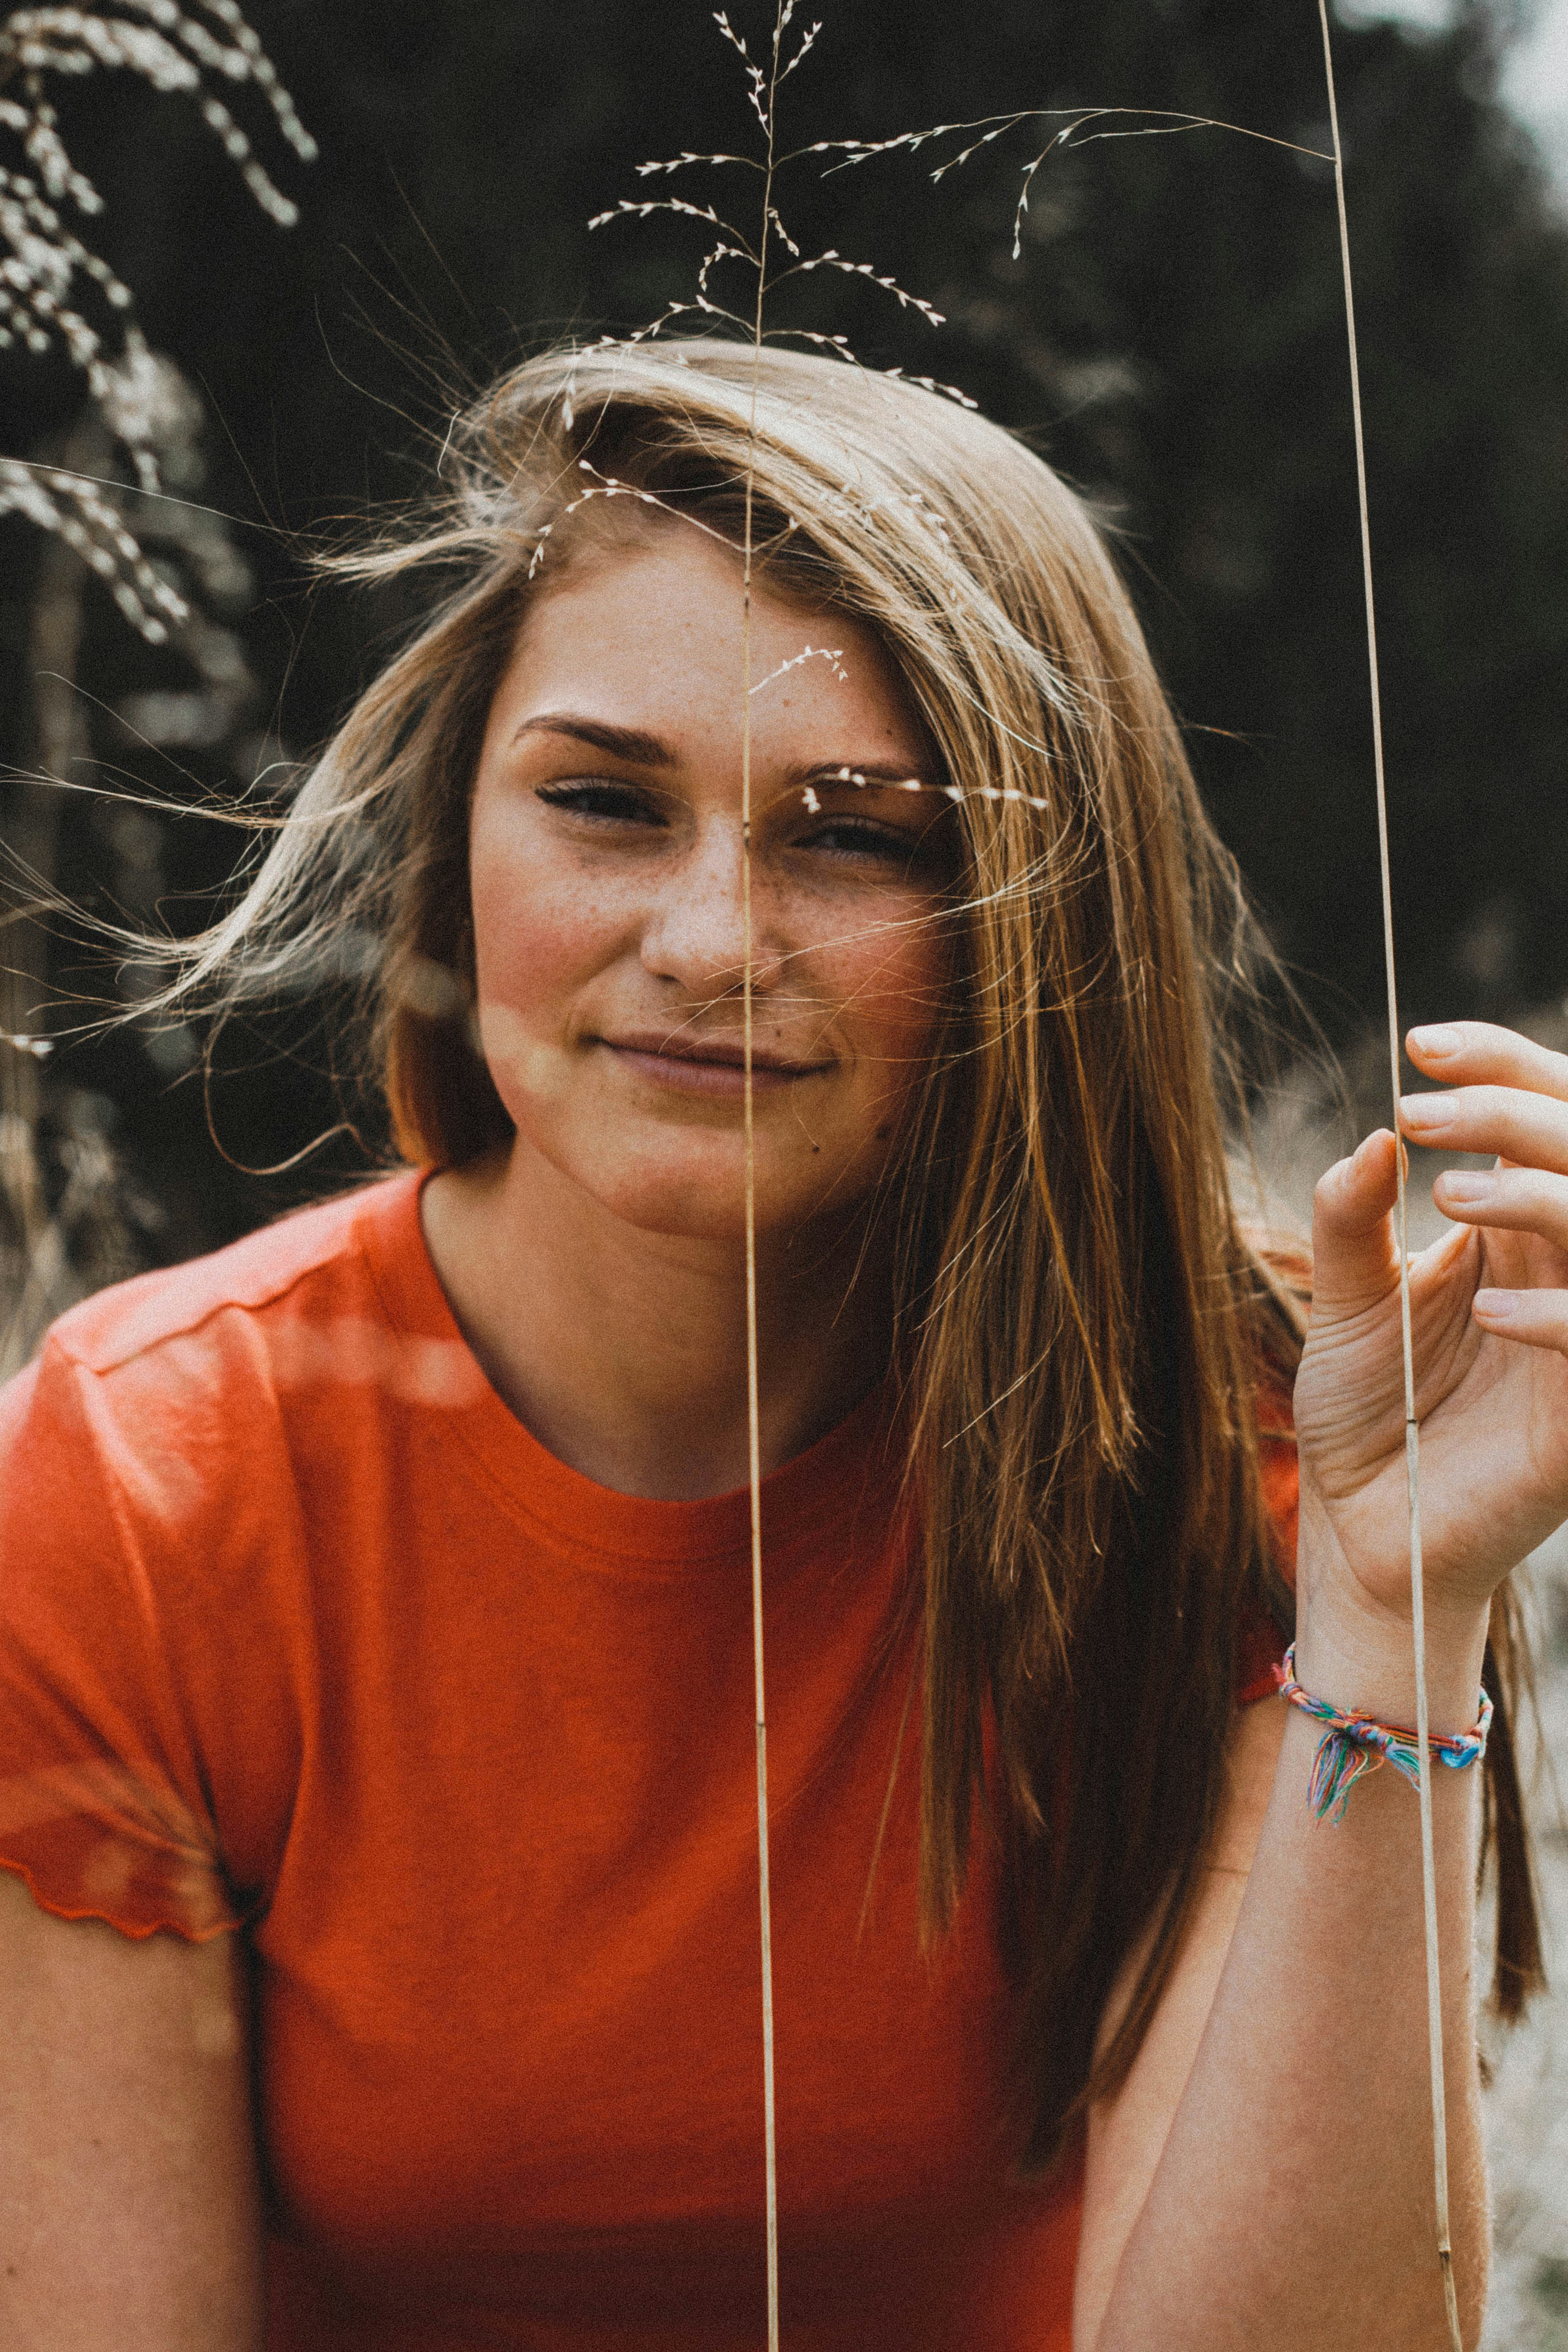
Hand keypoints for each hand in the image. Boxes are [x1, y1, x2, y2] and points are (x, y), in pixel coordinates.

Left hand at [1293, 1020, 1567, 1656]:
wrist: (1362, 1531)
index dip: (1502, 1066)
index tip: (1423, 1045)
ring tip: (1447, 1195)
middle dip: (1514, 1112)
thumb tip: (1373, 1139)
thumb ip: (1352, 1220)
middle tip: (1418, 1111)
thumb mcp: (1345, 1303)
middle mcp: (1562, 1272)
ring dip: (1543, 1195)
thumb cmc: (1365, 1414)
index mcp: (1516, 1232)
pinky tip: (1488, 1312)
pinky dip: (1560, 1318)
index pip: (1544, 1118)